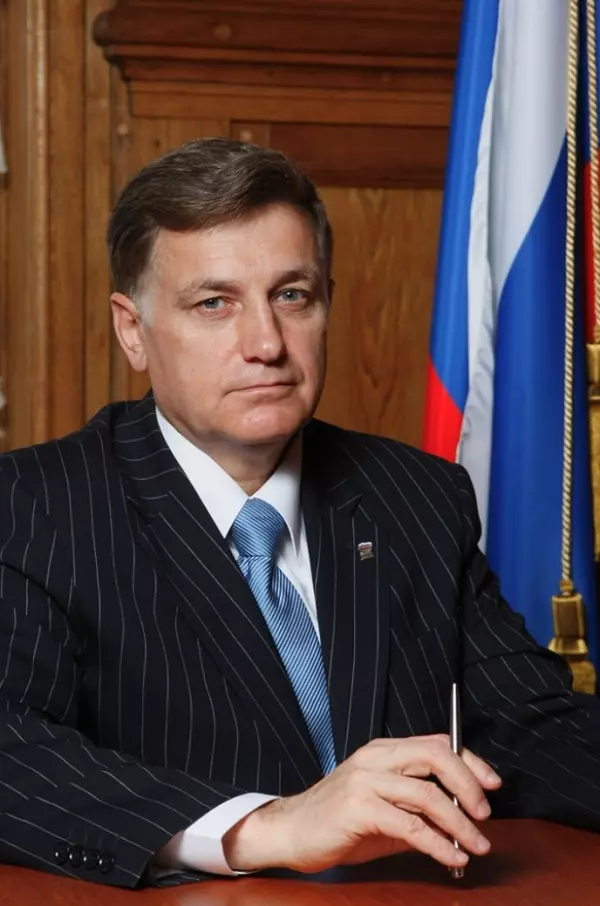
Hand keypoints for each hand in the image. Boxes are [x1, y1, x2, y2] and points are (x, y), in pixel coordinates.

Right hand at [223, 735, 501, 873]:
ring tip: (477, 845)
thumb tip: (461, 826)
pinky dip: (438, 843)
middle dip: (469, 784)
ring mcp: (365, 780)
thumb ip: (420, 812)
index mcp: (383, 751)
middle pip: (435, 757)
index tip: (492, 784)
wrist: (290, 832)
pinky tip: (451, 857)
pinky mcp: (358, 808)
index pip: (436, 743)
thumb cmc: (337, 822)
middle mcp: (375, 758)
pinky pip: (410, 826)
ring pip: (427, 793)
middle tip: (485, 813)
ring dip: (459, 822)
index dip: (469, 762)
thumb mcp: (384, 811)